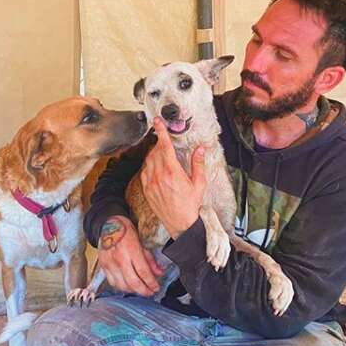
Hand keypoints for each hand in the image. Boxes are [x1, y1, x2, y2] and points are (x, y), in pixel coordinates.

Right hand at [98, 216, 163, 295]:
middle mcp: (119, 258)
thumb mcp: (141, 242)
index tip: (156, 287)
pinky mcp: (103, 266)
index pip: (143, 272)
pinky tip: (128, 286)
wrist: (109, 224)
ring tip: (141, 289)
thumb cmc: (126, 231)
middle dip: (144, 291)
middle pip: (133, 282)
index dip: (151, 283)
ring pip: (122, 285)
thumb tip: (159, 272)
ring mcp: (110, 263)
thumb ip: (150, 259)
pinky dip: (121, 287)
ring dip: (133, 290)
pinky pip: (112, 283)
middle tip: (150, 292)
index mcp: (131, 250)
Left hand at [141, 117, 206, 238]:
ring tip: (162, 153)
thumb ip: (198, 163)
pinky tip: (156, 166)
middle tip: (166, 140)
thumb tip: (200, 149)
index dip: (161, 131)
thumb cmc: (191, 205)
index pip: (164, 146)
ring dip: (154, 153)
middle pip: (156, 151)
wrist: (180, 223)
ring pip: (148, 160)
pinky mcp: (146, 189)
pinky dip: (149, 164)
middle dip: (160, 143)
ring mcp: (150, 183)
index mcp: (172, 172)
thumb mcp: (199, 183)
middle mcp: (159, 176)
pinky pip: (144, 171)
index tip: (158, 122)